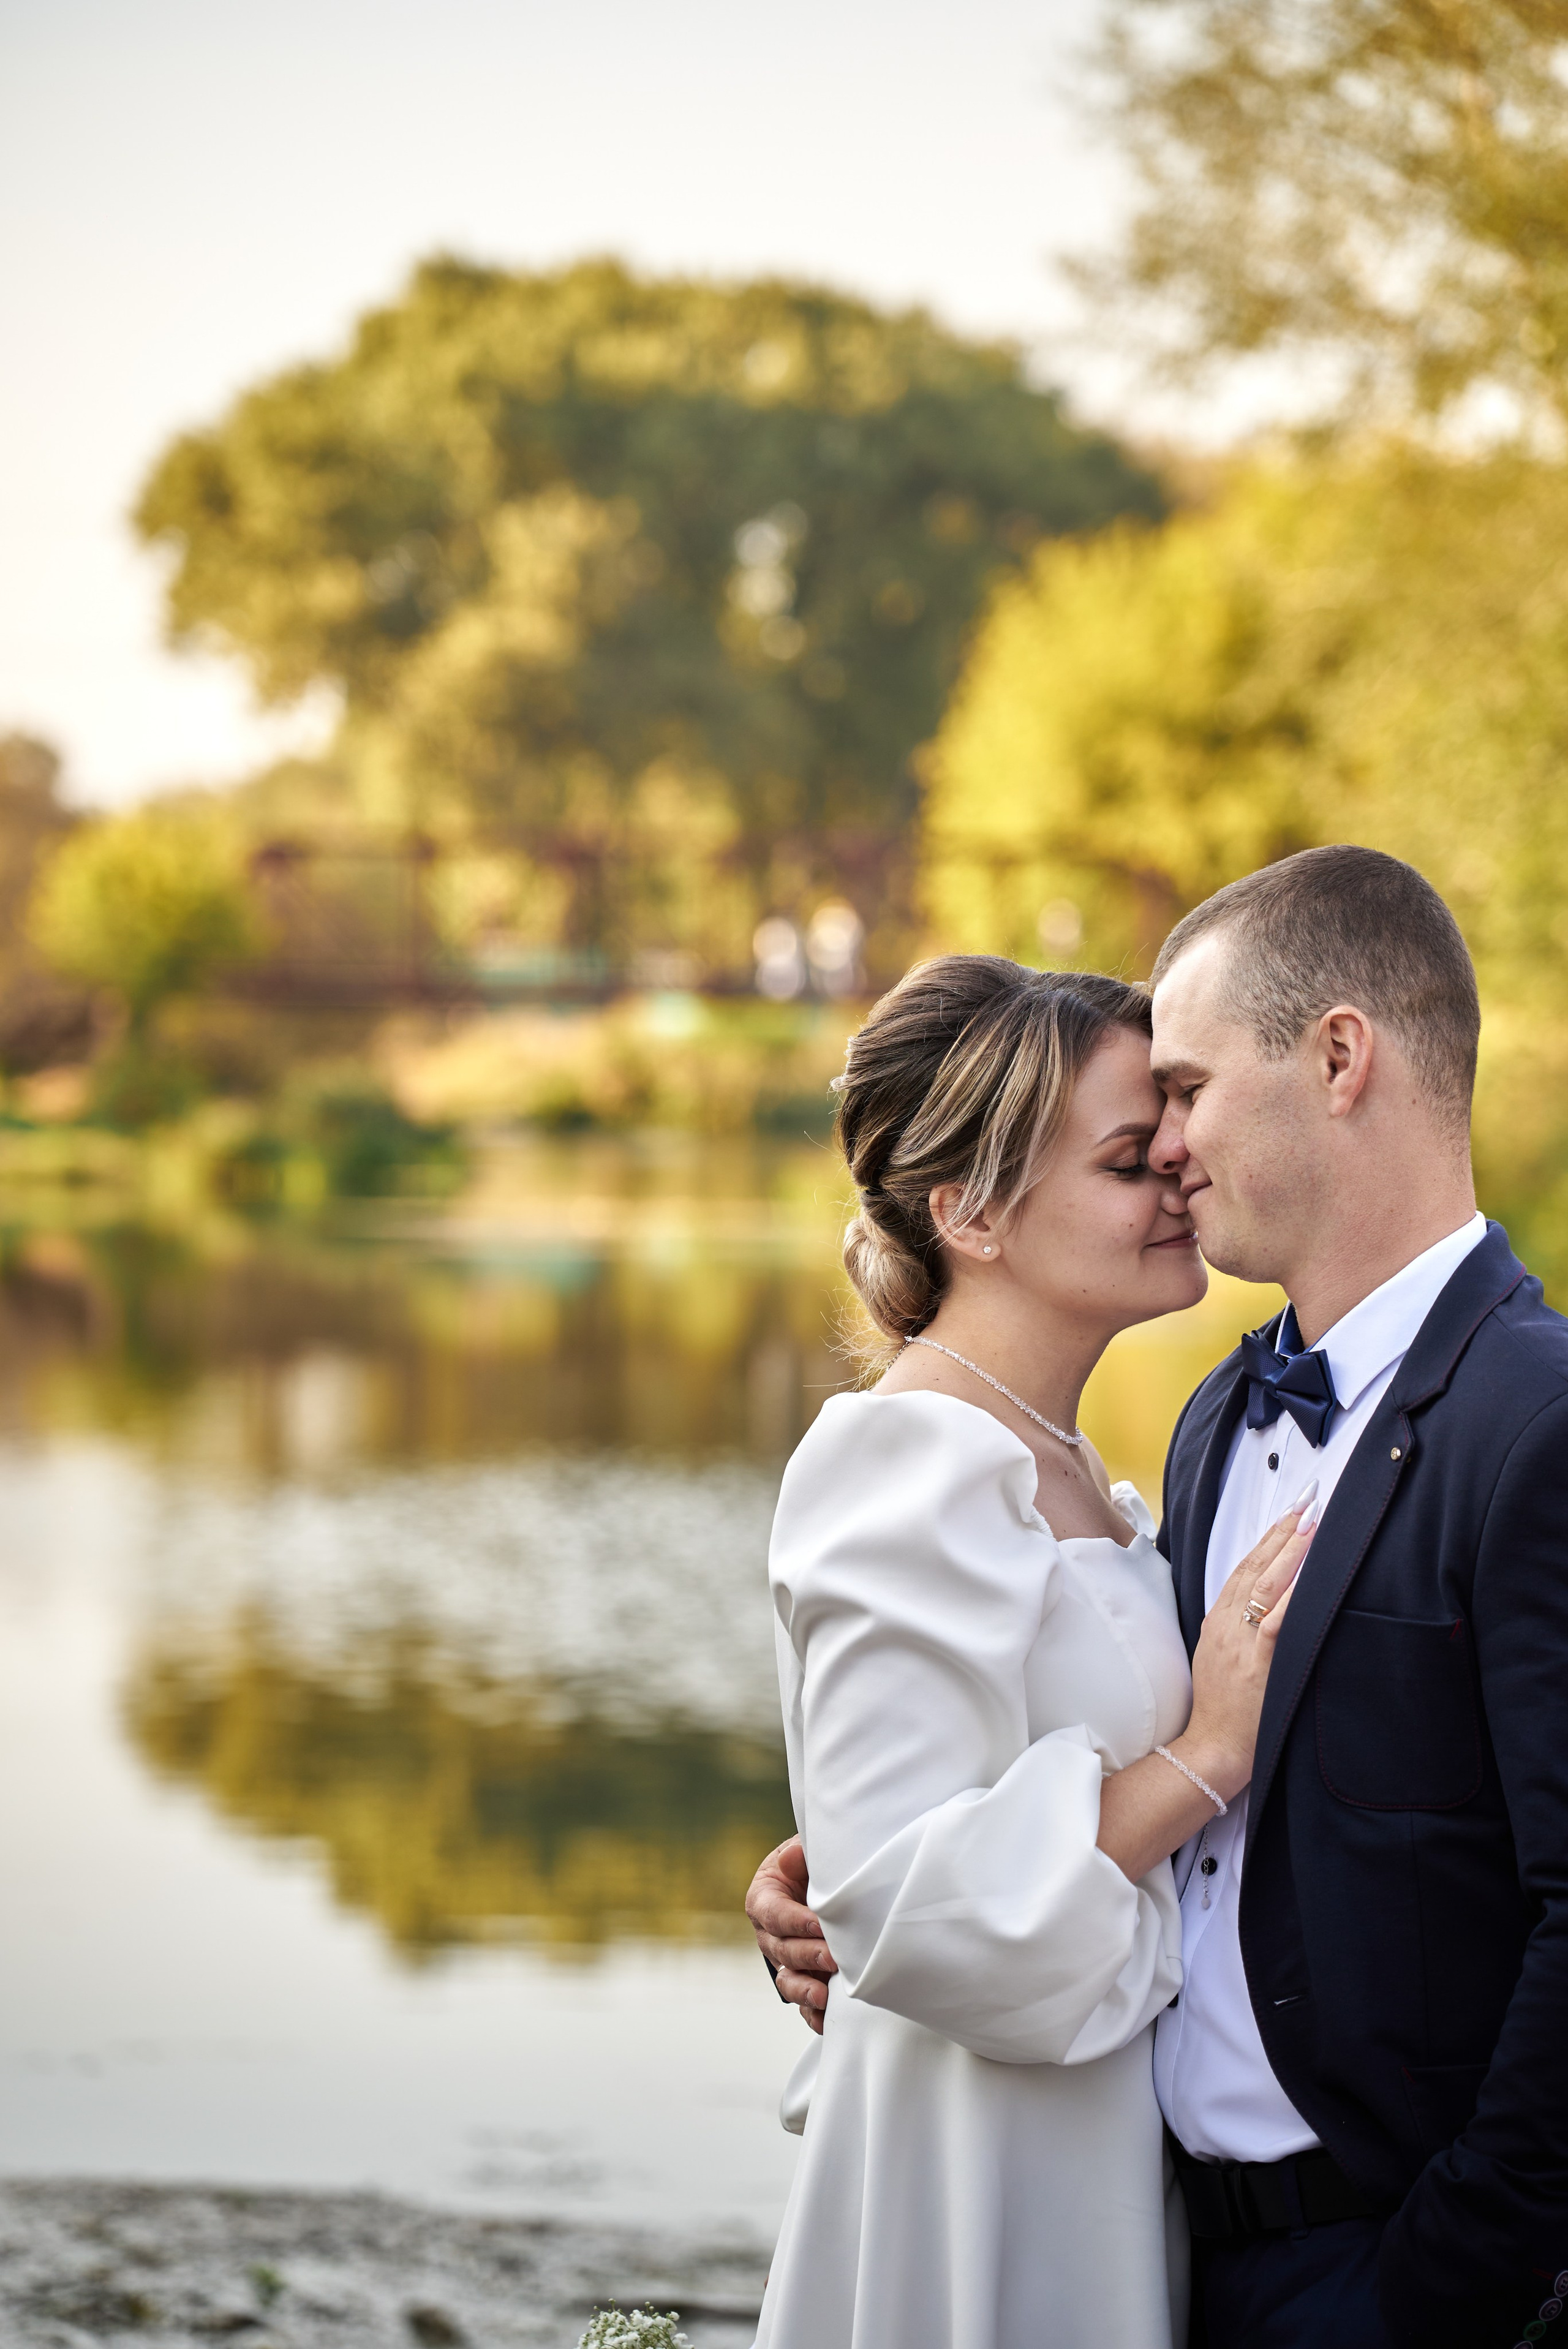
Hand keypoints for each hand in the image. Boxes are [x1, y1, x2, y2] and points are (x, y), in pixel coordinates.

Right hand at [745, 1835, 836, 2034]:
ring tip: (824, 1995)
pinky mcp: (803, 1979)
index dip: (794, 1921)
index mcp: (763, 1899)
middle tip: (834, 1957)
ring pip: (787, 1980)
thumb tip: (791, 1858)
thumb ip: (798, 1854)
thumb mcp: (803, 1852)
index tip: (818, 1924)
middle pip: (782, 1949)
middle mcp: (769, 1934)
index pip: (773, 1913)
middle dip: (808, 1955)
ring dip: (805, 1989)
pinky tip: (827, 2018)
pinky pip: (803, 2003)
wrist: (821, 1885)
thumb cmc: (811, 1866)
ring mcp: (785, 1960)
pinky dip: (813, 2013)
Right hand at [1181, 1496, 1316, 1802]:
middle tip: (1307, 1500)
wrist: (1211, 1748)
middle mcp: (1226, 1624)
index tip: (1290, 1512)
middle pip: (1254, 1566)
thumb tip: (1263, 1604)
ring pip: (1265, 1585)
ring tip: (1311, 1521)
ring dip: (1290, 1550)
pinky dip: (1292, 1594)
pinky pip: (1276, 1621)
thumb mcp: (1219, 1658)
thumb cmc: (1220, 1708)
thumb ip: (1236, 1628)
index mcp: (1217, 1621)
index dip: (1268, 1538)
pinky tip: (1309, 1574)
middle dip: (1282, 1531)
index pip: (1243, 1568)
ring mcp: (1240, 1642)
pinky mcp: (1257, 1663)